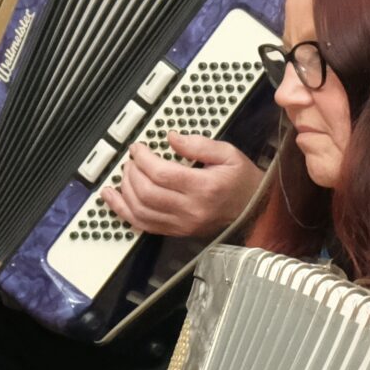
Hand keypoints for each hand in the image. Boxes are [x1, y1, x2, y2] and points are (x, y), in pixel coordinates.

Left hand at [102, 133, 259, 239]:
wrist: (255, 212)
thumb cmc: (243, 182)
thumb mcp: (228, 154)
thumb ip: (199, 145)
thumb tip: (172, 138)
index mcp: (204, 188)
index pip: (162, 174)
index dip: (143, 159)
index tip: (138, 148)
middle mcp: (191, 210)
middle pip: (146, 193)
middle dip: (131, 173)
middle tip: (131, 159)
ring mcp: (182, 224)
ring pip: (140, 212)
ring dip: (124, 192)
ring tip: (123, 175)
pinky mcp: (177, 232)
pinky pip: (143, 225)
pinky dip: (124, 212)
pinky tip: (114, 199)